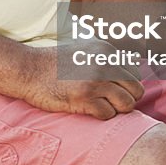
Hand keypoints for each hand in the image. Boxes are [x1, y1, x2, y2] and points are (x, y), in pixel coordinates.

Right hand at [17, 44, 144, 120]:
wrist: (29, 70)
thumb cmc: (55, 63)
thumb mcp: (84, 49)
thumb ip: (105, 56)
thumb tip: (128, 68)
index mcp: (107, 51)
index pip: (135, 73)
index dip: (126, 85)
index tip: (113, 91)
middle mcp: (105, 64)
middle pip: (136, 90)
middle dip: (126, 99)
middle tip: (110, 102)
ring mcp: (96, 81)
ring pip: (126, 104)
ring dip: (116, 109)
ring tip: (101, 107)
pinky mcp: (85, 98)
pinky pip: (108, 114)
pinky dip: (101, 116)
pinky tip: (89, 110)